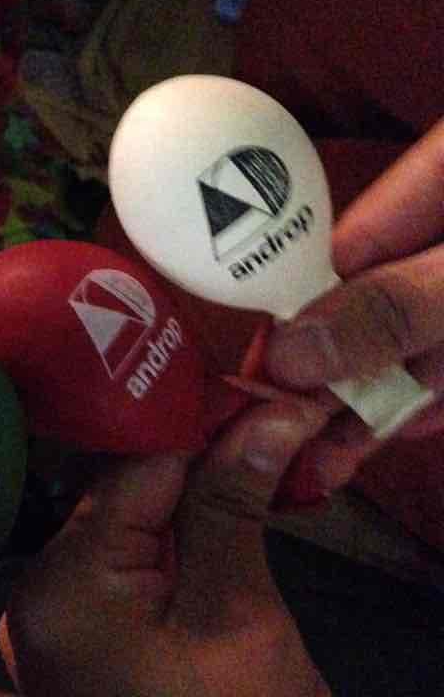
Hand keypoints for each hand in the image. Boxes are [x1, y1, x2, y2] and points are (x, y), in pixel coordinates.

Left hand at [0, 402, 329, 696]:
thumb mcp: (240, 618)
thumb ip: (235, 505)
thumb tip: (272, 413)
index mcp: (63, 585)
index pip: (135, 468)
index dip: (200, 428)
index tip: (252, 398)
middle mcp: (39, 588)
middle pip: (125, 490)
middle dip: (196, 460)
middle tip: (258, 421)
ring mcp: (53, 610)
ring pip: (127, 518)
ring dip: (188, 493)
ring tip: (246, 454)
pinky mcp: (78, 624)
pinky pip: (124, 554)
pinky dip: (170, 532)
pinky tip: (213, 507)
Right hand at [265, 119, 443, 493]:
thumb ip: (400, 305)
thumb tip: (291, 351)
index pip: (346, 242)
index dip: (302, 311)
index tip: (270, 376)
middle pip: (375, 298)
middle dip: (336, 371)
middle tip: (290, 435)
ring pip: (418, 335)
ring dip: (381, 396)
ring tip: (332, 454)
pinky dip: (436, 391)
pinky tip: (402, 425)